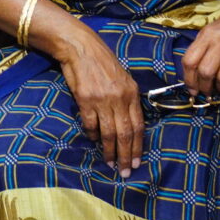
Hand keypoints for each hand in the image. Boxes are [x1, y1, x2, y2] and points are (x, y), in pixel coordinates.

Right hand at [51, 23, 145, 177]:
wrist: (80, 47)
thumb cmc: (102, 62)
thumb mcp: (123, 78)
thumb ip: (127, 99)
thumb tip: (129, 123)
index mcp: (131, 93)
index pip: (138, 125)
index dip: (138, 146)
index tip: (137, 162)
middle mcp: (119, 98)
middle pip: (125, 134)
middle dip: (126, 155)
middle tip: (125, 172)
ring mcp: (102, 99)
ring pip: (108, 133)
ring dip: (110, 151)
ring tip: (111, 164)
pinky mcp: (85, 100)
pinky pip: (90, 124)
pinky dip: (92, 135)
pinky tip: (93, 141)